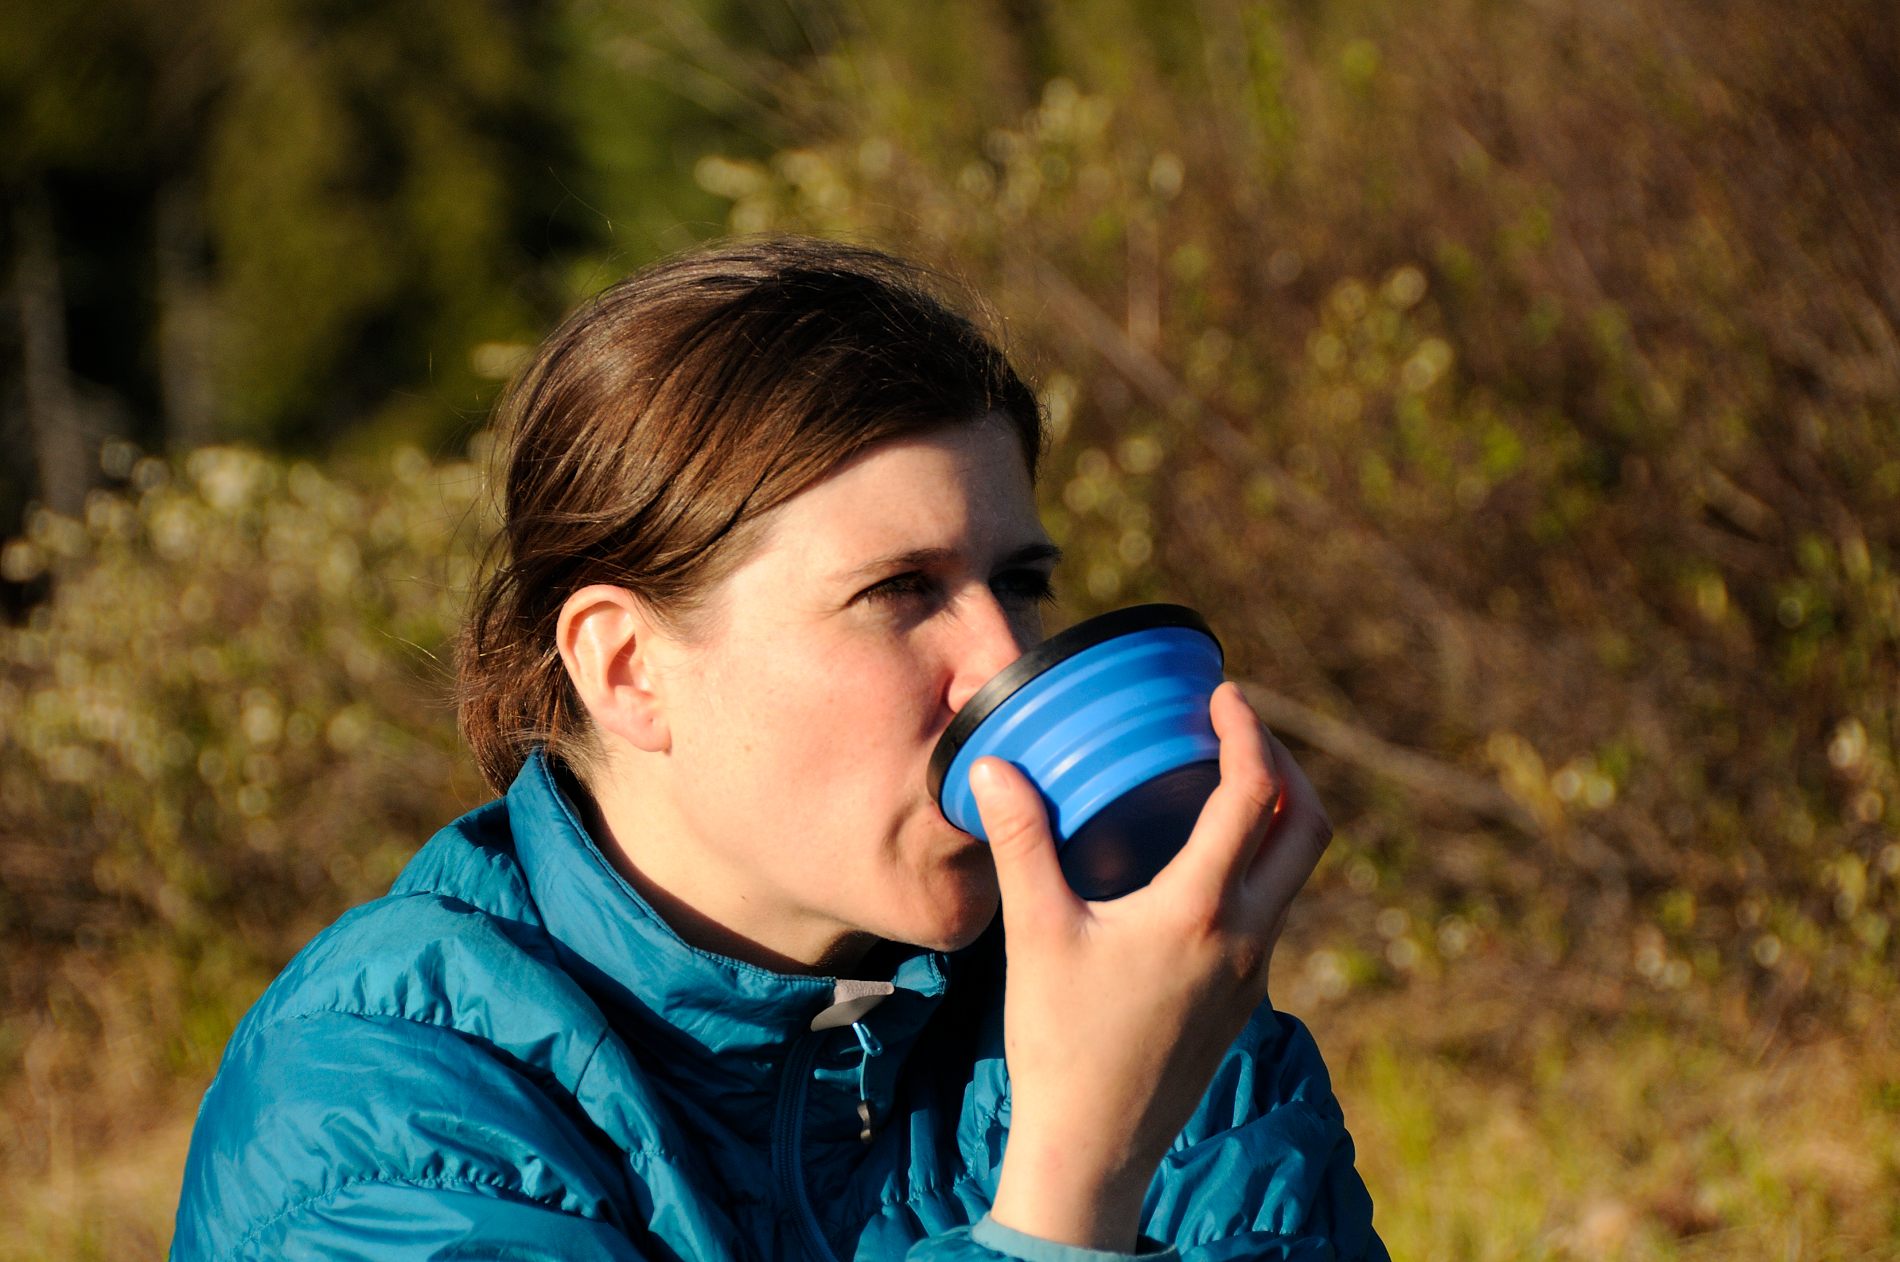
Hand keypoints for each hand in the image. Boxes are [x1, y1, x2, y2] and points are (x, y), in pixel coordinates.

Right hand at [978, 682, 1332, 1251]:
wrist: (1094, 1148)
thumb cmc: (1061, 1043)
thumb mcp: (1036, 932)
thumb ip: (1022, 843)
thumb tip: (995, 767)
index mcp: (1203, 911)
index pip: (1254, 796)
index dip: (1248, 733)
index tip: (1224, 694)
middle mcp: (1246, 936)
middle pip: (1308, 828)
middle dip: (1285, 765)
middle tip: (1240, 729)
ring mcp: (1253, 971)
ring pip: (1297, 872)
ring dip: (1278, 815)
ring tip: (1226, 780)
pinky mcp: (1243, 998)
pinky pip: (1272, 909)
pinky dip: (1257, 862)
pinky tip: (1202, 861)